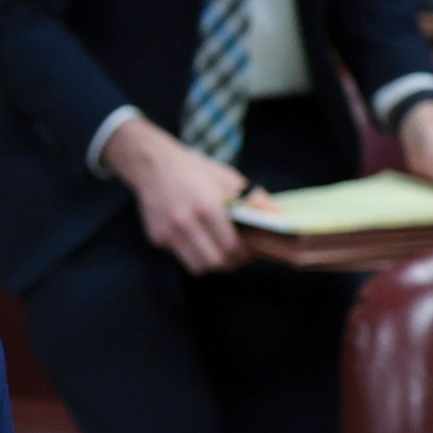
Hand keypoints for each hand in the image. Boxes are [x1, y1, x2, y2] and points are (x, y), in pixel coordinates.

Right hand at [101, 117, 251, 274]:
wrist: (154, 166)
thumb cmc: (196, 171)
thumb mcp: (228, 179)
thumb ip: (254, 200)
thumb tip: (279, 215)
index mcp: (207, 207)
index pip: (231, 247)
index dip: (243, 253)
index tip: (247, 250)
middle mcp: (185, 222)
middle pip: (215, 262)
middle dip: (229, 263)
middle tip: (234, 255)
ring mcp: (168, 232)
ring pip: (196, 266)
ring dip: (210, 263)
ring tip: (216, 251)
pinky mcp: (156, 238)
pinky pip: (180, 256)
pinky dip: (191, 252)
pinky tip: (194, 237)